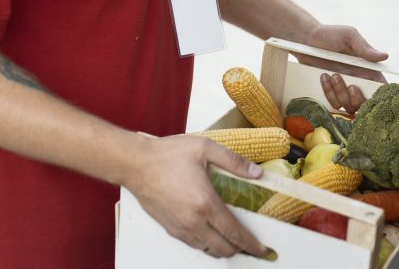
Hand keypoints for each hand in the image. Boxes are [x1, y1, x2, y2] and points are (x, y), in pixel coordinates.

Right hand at [124, 135, 267, 257]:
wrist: (135, 164)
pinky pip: (193, 244)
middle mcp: (193, 221)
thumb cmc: (168, 155)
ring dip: (223, 248)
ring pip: (207, 249)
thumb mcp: (205, 148)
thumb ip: (234, 161)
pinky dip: (206, 243)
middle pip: (223, 248)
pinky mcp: (169, 229)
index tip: (263, 249)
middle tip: (251, 244)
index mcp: (205, 203)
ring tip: (232, 238)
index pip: (235, 233)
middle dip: (240, 249)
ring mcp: (180, 228)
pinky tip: (211, 233)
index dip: (252, 244)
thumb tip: (257, 172)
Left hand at [300, 24, 387, 112]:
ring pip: (349, 105)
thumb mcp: (349, 36)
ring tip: (333, 74)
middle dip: (359, 99)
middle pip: (366, 103)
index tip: (374, 94)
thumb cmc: (330, 34)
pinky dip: (329, 92)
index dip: (381, 94)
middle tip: (351, 86)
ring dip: (341, 93)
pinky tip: (323, 76)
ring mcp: (344, 89)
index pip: (381, 87)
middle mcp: (358, 81)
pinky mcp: (331, 93)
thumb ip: (365, 48)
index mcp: (368, 69)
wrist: (306, 39)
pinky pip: (334, 103)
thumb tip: (385, 56)